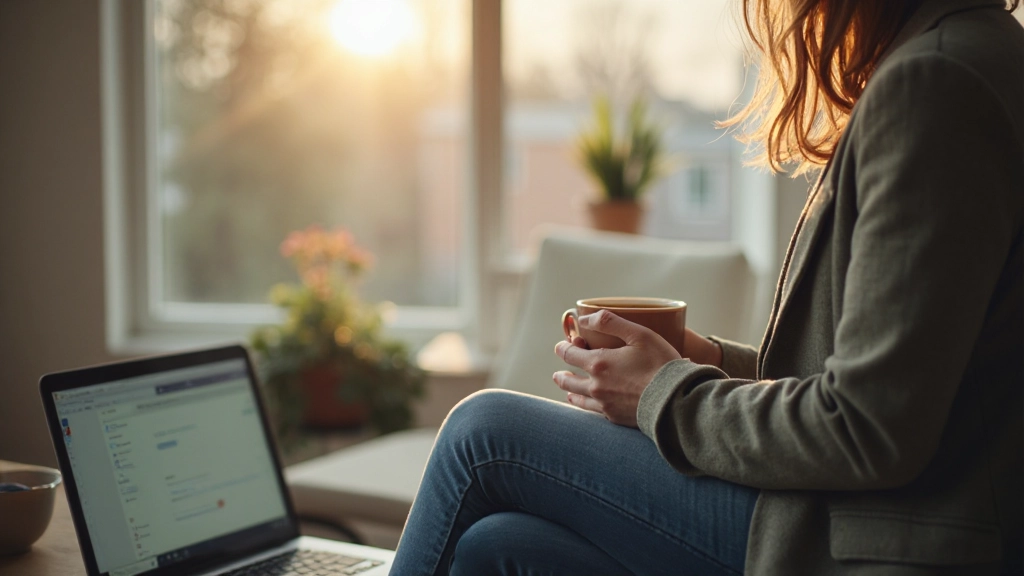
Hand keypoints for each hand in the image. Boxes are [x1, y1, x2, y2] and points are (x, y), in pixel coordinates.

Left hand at [553, 310, 683, 426]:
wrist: (676, 400)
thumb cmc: (661, 364)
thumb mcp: (639, 334)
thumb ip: (609, 322)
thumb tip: (584, 319)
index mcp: (598, 363)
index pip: (569, 354)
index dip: (564, 348)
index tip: (563, 345)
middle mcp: (596, 386)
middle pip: (568, 380)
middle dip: (562, 374)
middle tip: (560, 372)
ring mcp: (604, 404)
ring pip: (578, 398)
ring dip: (570, 391)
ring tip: (567, 389)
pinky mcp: (615, 418)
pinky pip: (592, 412)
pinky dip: (584, 406)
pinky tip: (587, 405)